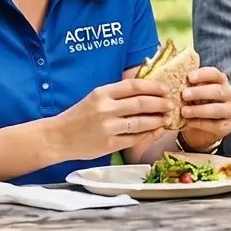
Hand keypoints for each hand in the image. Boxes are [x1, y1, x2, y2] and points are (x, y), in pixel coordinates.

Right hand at [53, 76, 174, 158]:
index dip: (153, 87)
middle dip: (160, 104)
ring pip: (141, 122)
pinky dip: (149, 135)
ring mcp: (108, 128)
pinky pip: (135, 139)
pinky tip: (156, 131)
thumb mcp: (95, 98)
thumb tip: (147, 91)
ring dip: (158, 120)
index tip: (165, 89)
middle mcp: (105, 109)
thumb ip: (117, 94)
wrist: (59, 137)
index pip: (133, 86)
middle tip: (170, 104)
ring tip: (166, 118)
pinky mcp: (109, 144)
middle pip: (141, 104)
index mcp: (102, 93)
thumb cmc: (79, 116)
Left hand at [175, 65, 230, 150]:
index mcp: (221, 82)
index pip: (215, 74)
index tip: (189, 77)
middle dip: (200, 92)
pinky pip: (215, 125)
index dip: (203, 74)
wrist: (201, 126)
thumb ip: (188, 86)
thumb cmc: (196, 103)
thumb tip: (173, 78)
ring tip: (184, 111)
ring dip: (199, 110)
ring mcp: (230, 111)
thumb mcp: (193, 92)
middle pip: (218, 91)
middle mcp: (229, 94)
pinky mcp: (227, 126)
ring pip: (217, 109)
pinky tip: (189, 122)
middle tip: (184, 95)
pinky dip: (201, 123)